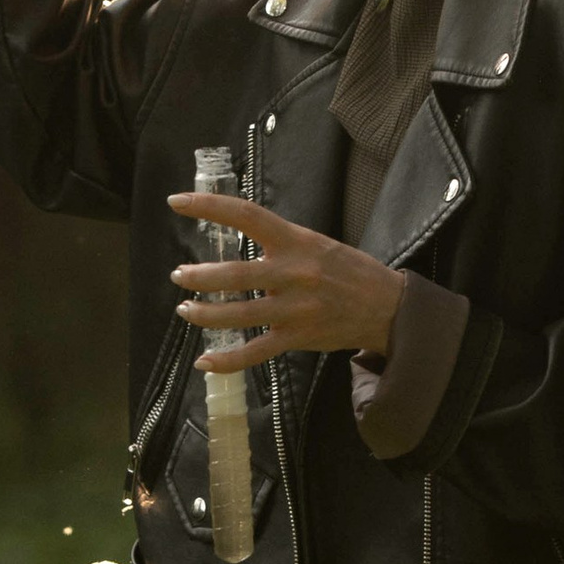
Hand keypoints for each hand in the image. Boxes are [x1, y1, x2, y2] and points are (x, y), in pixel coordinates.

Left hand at [168, 192, 404, 369]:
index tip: (178, 202)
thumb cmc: (347, 270)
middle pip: (235, 274)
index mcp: (296, 241)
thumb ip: (279, 244)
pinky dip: (226, 360)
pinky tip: (205, 361)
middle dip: (199, 277)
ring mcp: (295, 309)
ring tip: (186, 310)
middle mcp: (294, 272)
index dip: (209, 206)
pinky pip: (254, 353)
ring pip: (238, 314)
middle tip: (179, 275)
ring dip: (204, 314)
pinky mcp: (297, 338)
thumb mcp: (315, 243)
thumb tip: (238, 245)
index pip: (246, 215)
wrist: (386, 307)